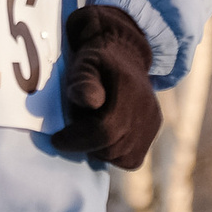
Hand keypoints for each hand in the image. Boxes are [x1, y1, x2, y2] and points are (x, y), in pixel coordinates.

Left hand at [49, 4, 160, 169]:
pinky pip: (133, 158)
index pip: (104, 132)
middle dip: (87, 144)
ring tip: (92, 128)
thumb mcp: (83, 64)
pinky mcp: (154, 128)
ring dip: (101, 150)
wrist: (124, 53)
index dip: (78, 140)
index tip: (57, 139)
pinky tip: (106, 136)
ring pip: (123, 158)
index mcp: (128, 91)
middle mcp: (146, 109)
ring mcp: (153, 121)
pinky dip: (116, 153)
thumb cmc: (96, 61)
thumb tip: (90, 100)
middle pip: (112, 148)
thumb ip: (83, 81)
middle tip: (74, 129)